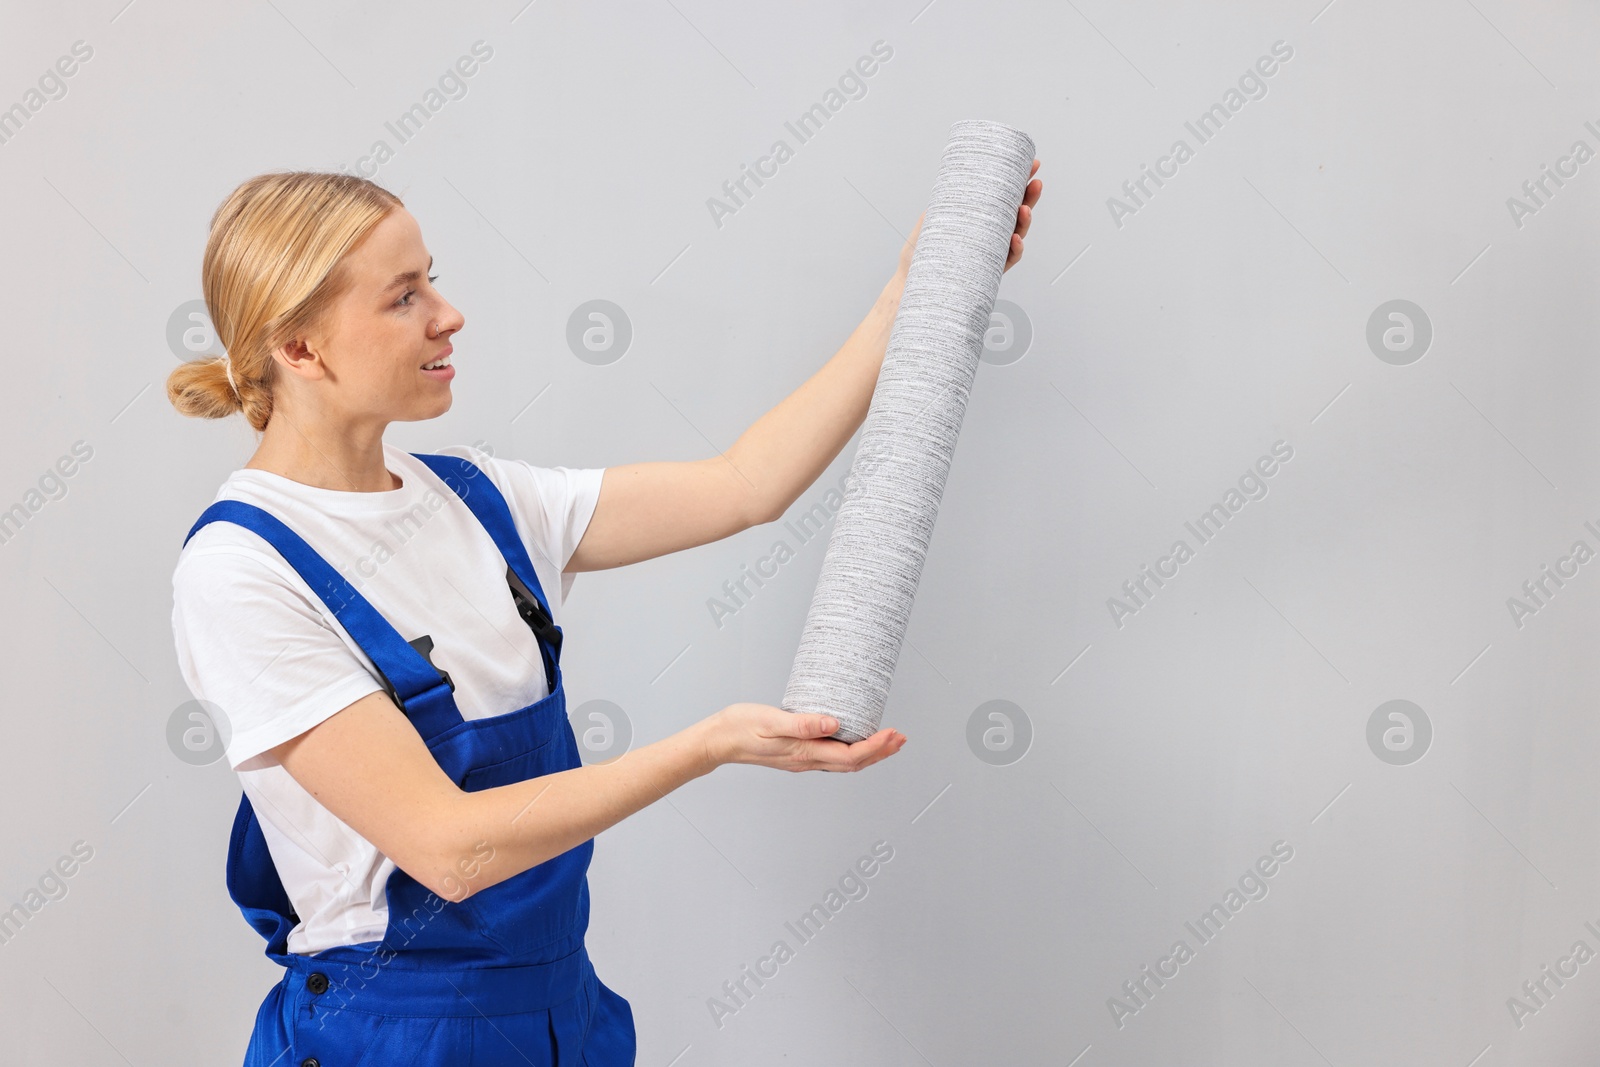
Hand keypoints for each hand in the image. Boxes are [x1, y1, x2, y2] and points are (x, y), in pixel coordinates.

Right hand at [702, 703, 906, 772]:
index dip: (876, 747)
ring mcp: (802, 759)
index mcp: (804, 753)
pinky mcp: (797, 753)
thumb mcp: (770, 721)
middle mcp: (807, 760)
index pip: (850, 756)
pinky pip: (832, 757)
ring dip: (869, 753)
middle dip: (881, 752)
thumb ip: (801, 724)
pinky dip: (852, 750)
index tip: (893, 733)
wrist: (718, 740)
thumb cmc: (740, 728)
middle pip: (853, 763)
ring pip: (844, 762)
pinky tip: (854, 738)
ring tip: (888, 741)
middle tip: (901, 738)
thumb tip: (833, 724)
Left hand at [894, 158, 1043, 275]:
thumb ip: (941, 205)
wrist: (913, 281)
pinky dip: (1014, 249)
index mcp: (981, 219)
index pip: (1004, 198)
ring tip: (1024, 209)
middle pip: (1016, 213)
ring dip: (1025, 222)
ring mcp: (991, 251)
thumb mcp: (928, 221)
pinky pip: (1008, 259)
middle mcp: (990, 234)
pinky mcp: (989, 270)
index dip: (1020, 182)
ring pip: (1017, 235)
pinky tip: (1015, 239)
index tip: (1031, 165)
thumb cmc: (921, 253)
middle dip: (1030, 197)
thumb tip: (951, 184)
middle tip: (1035, 183)